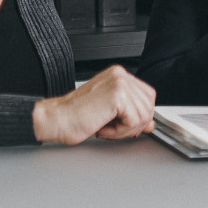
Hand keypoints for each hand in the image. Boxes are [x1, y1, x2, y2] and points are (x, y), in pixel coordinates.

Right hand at [32, 65, 157, 144]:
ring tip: (105, 127)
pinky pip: (134, 122)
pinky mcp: (118, 95)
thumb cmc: (76, 116)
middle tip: (112, 128)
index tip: (124, 125)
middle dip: (134, 125)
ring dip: (125, 130)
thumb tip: (150, 123)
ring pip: (143, 116)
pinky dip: (119, 132)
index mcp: (118, 76)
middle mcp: (120, 75)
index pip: (147, 97)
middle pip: (149, 106)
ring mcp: (120, 83)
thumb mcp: (110, 113)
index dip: (140, 116)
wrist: (57, 120)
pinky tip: (103, 128)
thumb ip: (132, 114)